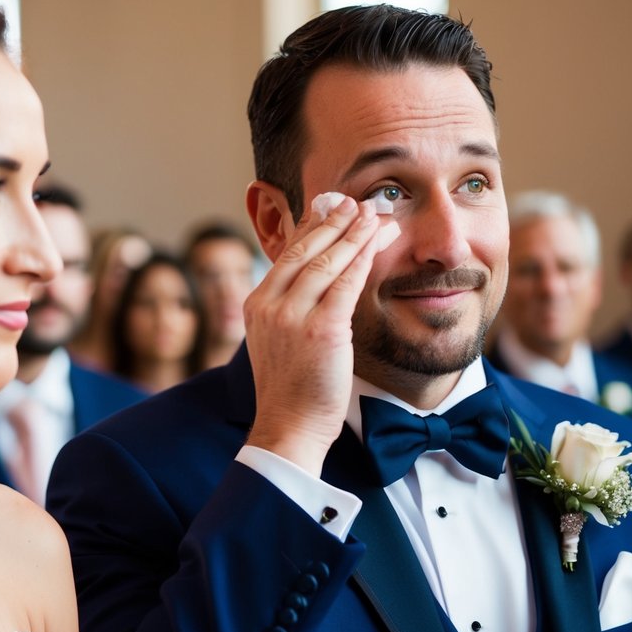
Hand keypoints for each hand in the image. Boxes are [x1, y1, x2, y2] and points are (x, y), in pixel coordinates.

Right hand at [243, 194, 399, 476]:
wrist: (288, 428)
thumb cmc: (289, 392)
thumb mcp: (277, 342)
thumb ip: (287, 311)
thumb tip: (312, 285)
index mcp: (255, 305)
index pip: (285, 255)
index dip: (310, 228)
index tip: (329, 209)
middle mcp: (269, 305)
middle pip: (304, 250)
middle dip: (333, 222)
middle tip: (355, 203)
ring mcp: (292, 316)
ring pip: (327, 261)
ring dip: (353, 233)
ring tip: (373, 215)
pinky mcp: (320, 329)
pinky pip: (346, 282)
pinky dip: (363, 257)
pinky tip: (377, 241)